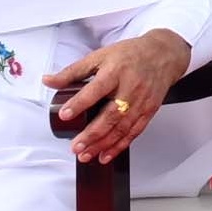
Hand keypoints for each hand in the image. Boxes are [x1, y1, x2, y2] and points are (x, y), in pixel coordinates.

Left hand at [42, 27, 195, 164]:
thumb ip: (73, 71)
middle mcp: (130, 88)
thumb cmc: (130, 55)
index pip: (96, 90)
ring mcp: (141, 102)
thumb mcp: (99, 56)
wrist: (163, 55)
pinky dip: (119, 146)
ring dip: (103, 145)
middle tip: (75, 147)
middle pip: (110, 115)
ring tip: (86, 155)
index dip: (80, 103)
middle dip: (92, 134)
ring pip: (122, 128)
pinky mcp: (149, 111)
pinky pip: (134, 132)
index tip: (66, 115)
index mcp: (115, 71)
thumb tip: (48, 80)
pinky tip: (106, 155)